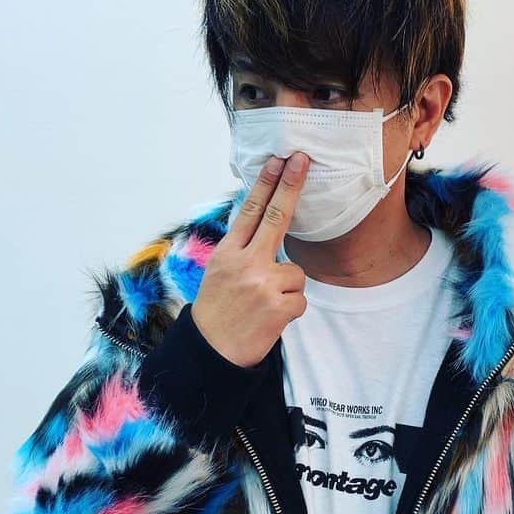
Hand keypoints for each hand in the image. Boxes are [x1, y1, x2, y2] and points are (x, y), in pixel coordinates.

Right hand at [190, 152, 309, 367]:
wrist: (212, 351)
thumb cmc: (218, 311)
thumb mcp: (219, 272)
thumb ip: (241, 249)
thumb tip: (264, 223)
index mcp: (228, 253)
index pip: (249, 212)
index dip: (265, 184)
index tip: (277, 161)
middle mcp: (245, 263)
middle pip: (275, 218)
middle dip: (290, 186)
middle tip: (302, 161)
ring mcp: (263, 283)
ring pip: (296, 272)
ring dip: (287, 289)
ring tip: (264, 305)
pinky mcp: (279, 305)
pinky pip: (300, 298)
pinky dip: (290, 310)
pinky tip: (271, 319)